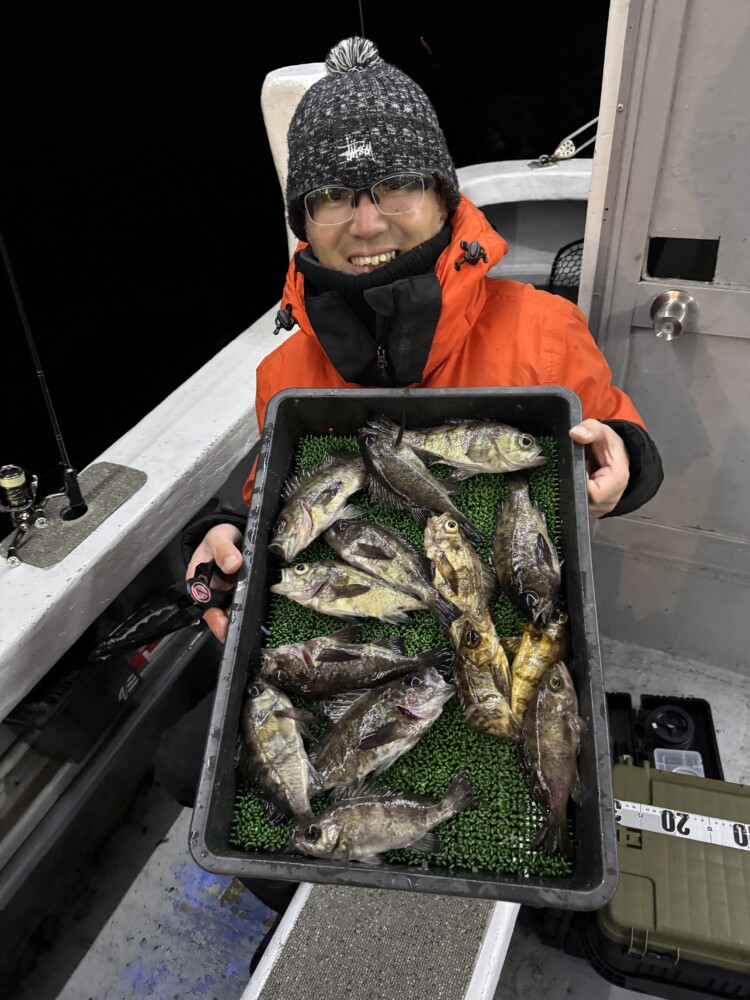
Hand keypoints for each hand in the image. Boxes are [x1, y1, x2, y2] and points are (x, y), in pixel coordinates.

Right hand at [187, 523, 242, 642]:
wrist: (231, 535)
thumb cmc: (219, 537)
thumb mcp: (219, 538)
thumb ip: (224, 549)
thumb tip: (233, 564)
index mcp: (198, 582)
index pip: (203, 604)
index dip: (213, 617)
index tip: (224, 626)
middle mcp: (210, 592)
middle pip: (217, 613)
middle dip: (229, 624)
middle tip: (241, 632)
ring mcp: (225, 594)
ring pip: (231, 611)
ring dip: (240, 618)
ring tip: (252, 628)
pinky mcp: (238, 593)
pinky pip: (243, 603)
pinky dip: (250, 609)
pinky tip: (259, 615)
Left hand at [568, 419, 629, 516]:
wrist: (616, 458)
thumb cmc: (610, 447)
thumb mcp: (602, 432)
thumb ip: (590, 429)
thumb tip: (575, 433)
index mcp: (617, 481)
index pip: (593, 493)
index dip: (579, 481)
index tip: (573, 468)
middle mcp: (611, 499)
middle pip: (584, 501)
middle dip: (573, 485)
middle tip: (572, 470)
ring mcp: (602, 508)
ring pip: (579, 505)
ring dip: (573, 490)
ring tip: (577, 475)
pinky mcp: (594, 510)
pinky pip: (578, 506)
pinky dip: (574, 494)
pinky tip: (576, 482)